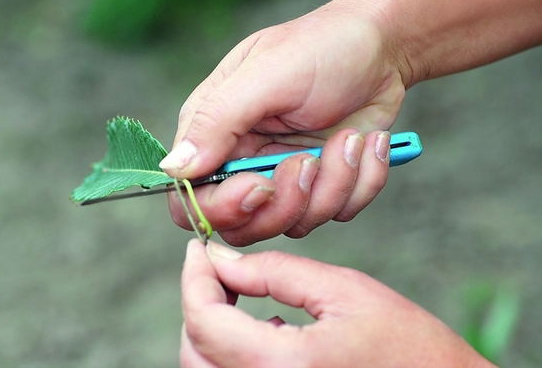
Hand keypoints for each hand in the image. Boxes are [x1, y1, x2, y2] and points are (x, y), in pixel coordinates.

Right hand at [162, 6, 404, 245]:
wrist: (382, 47)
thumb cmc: (321, 46)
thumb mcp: (266, 74)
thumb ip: (216, 121)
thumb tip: (173, 169)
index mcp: (215, 132)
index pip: (192, 199)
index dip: (223, 208)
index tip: (261, 186)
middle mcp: (244, 161)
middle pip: (244, 225)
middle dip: (286, 203)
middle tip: (309, 161)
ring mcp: (285, 177)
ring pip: (295, 224)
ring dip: (334, 184)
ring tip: (350, 138)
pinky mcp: (324, 184)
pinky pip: (338, 212)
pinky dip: (362, 181)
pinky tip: (367, 142)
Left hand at [181, 240, 491, 367]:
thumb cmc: (410, 348)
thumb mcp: (343, 290)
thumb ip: (275, 272)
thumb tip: (222, 259)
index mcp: (282, 366)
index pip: (203, 321)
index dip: (194, 277)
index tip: (198, 248)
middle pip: (195, 350)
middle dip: (199, 302)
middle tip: (220, 268)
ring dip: (211, 329)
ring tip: (241, 295)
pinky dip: (229, 354)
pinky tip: (266, 330)